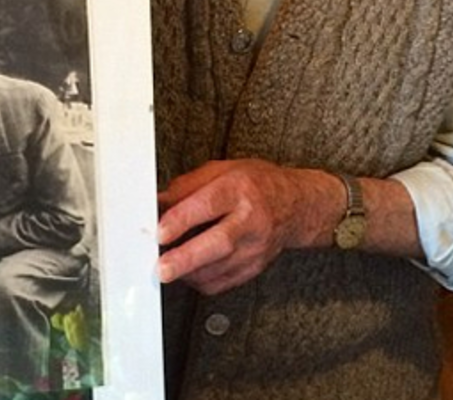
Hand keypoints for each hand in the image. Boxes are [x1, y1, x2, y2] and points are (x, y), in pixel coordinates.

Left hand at [156, 158, 336, 294]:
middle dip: (186, 258)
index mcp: (239, 189)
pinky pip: (223, 282)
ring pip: (220, 268)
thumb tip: (158, 203)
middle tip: (162, 268)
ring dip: (188, 272)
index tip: (159, 232)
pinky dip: (200, 281)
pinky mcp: (254, 268)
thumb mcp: (221, 170)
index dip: (182, 220)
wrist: (294, 205)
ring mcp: (256, 247)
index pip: (209, 205)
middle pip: (218, 243)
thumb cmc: (256, 184)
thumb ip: (187, 186)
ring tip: (167, 268)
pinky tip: (188, 272)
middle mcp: (250, 220)